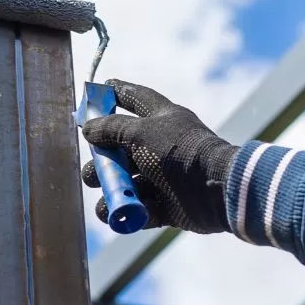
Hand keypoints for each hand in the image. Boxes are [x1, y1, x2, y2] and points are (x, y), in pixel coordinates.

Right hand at [80, 79, 238, 233]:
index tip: (94, 92)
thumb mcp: (141, 133)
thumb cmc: (179, 152)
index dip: (115, 93)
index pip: (135, 99)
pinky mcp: (166, 205)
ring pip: (127, 181)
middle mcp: (161, 146)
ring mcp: (163, 177)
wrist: (215, 191)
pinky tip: (115, 212)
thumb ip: (112, 129)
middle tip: (95, 168)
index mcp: (161, 119)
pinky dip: (125, 211)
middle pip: (122, 149)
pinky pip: (138, 208)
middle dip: (103, 160)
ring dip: (111, 187)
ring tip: (107, 191)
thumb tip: (88, 128)